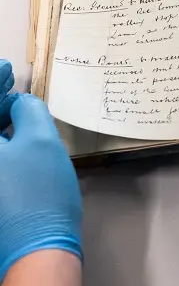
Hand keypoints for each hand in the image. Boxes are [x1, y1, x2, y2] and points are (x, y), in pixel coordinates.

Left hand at [0, 61, 81, 279]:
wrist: (39, 242)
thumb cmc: (40, 190)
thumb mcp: (41, 140)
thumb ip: (30, 111)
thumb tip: (21, 103)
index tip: (7, 68)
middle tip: (10, 79)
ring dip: (0, 115)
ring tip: (17, 100)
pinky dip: (4, 134)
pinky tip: (19, 128)